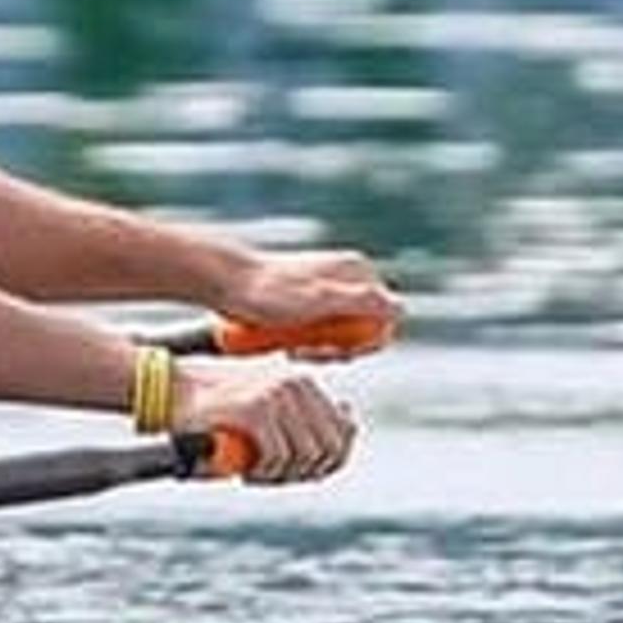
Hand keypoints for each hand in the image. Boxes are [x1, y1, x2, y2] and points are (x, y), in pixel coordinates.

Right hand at [173, 361, 358, 486]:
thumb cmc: (219, 405)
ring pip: (304, 456)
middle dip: (307, 473)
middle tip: (276, 479)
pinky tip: (246, 473)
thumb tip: (351, 428)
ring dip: (282, 476)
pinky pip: (277, 457)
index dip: (330, 463)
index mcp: (305, 381)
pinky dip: (265, 473)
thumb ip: (303, 412)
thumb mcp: (266, 403)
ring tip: (258, 476)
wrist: (171, 390)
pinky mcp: (256, 410)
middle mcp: (296, 384)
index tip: (303, 475)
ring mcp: (277, 395)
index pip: (344, 433)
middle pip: (328, 449)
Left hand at [213, 249, 402, 359]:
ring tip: (292, 350)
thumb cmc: (267, 293)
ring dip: (323, 348)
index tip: (331, 353)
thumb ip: (362, 301)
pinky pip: (321, 328)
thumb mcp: (319, 302)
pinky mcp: (307, 298)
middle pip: (362, 328)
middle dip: (339, 349)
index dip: (364, 345)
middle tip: (304, 353)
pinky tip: (288, 347)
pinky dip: (310, 342)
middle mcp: (346, 274)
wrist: (223, 282)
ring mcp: (326, 286)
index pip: (384, 321)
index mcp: (358, 269)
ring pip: (340, 331)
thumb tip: (399, 310)